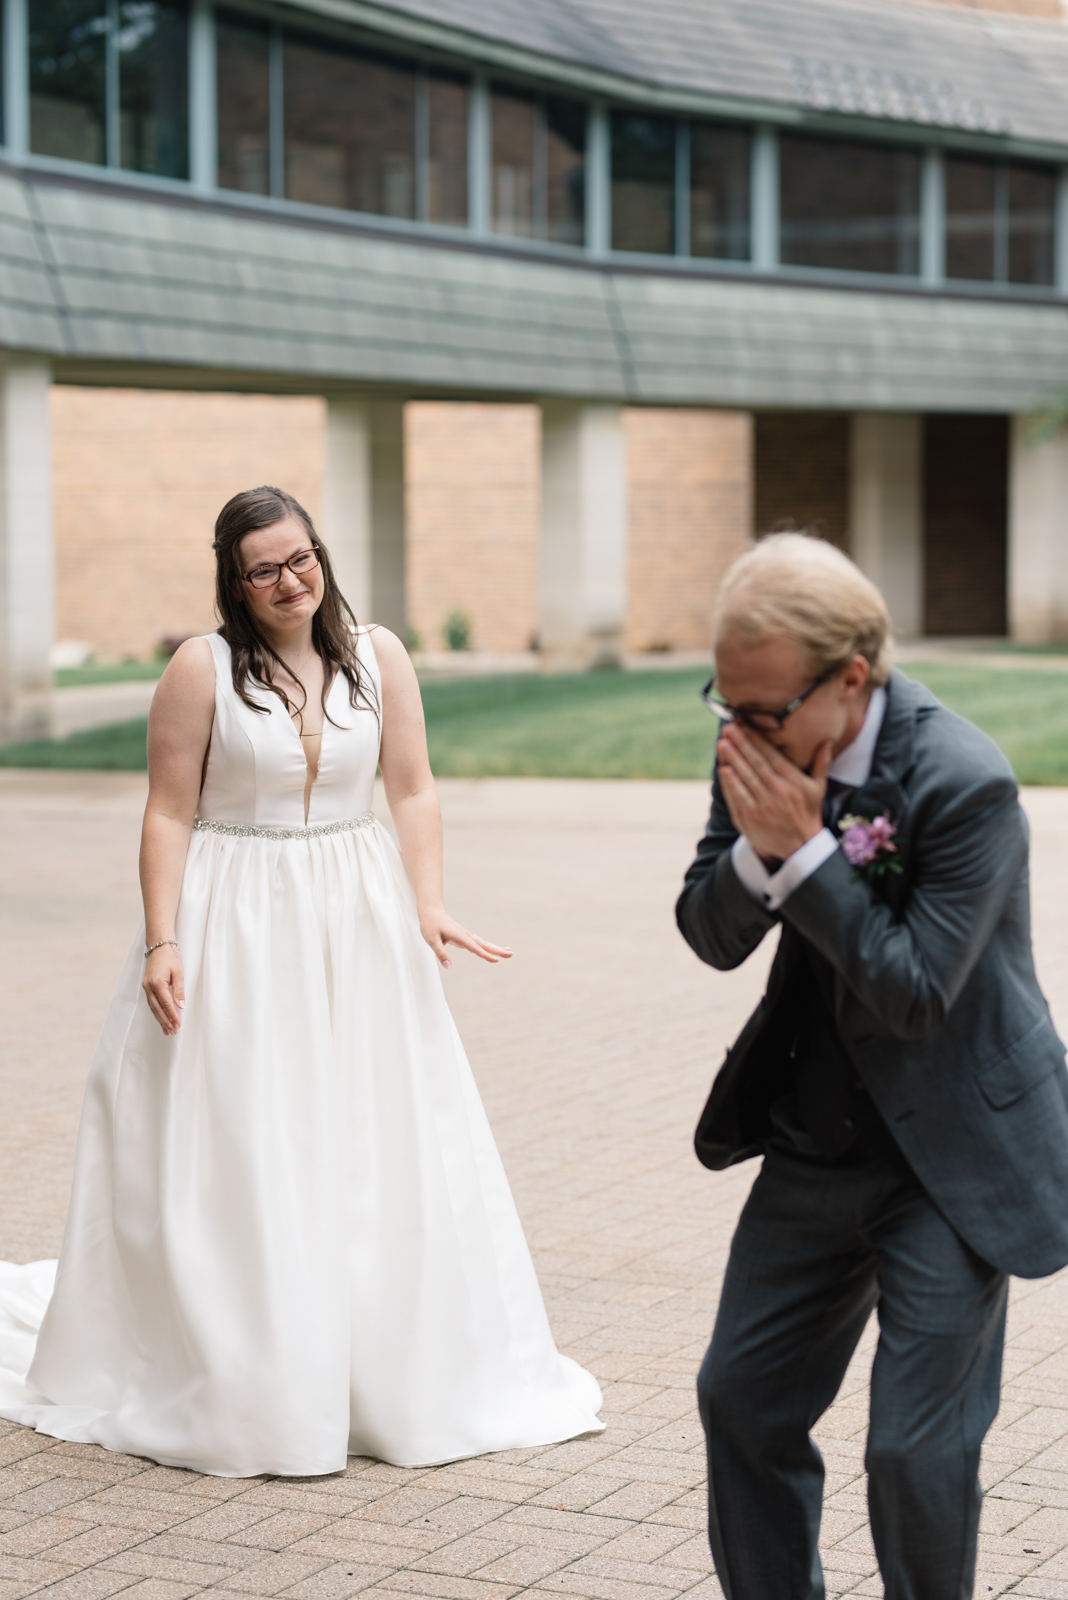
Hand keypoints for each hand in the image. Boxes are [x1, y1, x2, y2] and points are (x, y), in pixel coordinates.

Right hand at [143, 945, 184, 1034]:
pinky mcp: (147, 987)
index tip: (178, 1024)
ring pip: (153, 1007)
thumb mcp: (178, 973)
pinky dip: (156, 1012)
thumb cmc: (170, 957)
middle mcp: (149, 987)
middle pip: (157, 1009)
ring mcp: (146, 987)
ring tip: (167, 1030)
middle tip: (172, 1032)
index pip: (166, 1003)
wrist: (158, 946)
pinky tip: (161, 1018)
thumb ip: (179, 990)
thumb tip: (181, 1006)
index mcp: (157, 983)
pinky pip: (151, 1002)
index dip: (172, 1015)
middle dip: (165, 1021)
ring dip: (160, 1019)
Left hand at [419, 906, 512, 968]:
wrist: (431, 911)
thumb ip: (440, 953)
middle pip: (484, 944)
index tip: (496, 960)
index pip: (474, 948)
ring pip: (483, 943)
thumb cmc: (430, 925)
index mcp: (459, 936)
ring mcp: (466, 935)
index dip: (485, 955)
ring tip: (508, 952)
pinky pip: (478, 943)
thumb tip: (449, 966)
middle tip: (511, 954)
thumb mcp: (431, 940)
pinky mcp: (464, 937)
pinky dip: (487, 947)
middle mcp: (465, 935)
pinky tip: (493, 949)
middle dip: (498, 950)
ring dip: (496, 948)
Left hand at [717, 723, 833, 862]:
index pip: (771, 756)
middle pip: (755, 764)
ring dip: (732, 760)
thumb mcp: (818, 788)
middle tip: (728, 728)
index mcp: (792, 782)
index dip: (757, 739)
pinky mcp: (749, 819)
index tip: (745, 724)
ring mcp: (762, 807)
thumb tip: (826, 740)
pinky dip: (729, 783)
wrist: (800, 846)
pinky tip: (723, 769)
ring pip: (745, 779)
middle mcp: (777, 793)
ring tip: (721, 744)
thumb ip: (821, 763)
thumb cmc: (808, 812)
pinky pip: (737, 797)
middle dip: (741, 744)